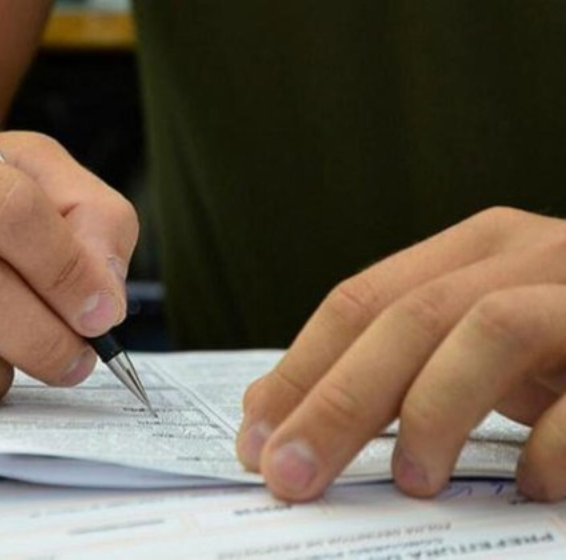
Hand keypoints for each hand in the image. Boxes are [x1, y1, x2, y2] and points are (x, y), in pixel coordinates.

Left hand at [236, 207, 565, 501]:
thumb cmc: (563, 349)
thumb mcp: (470, 344)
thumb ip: (392, 364)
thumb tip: (275, 412)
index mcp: (469, 250)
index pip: (358, 302)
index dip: (299, 370)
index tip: (255, 439)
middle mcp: (524, 254)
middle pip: (406, 319)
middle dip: (336, 403)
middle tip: (291, 477)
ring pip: (486, 328)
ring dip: (434, 410)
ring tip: (411, 481)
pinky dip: (555, 443)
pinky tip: (532, 486)